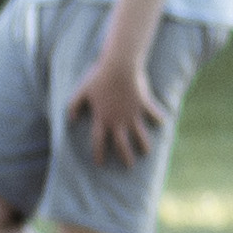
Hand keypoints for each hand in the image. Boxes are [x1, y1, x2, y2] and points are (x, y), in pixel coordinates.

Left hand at [71, 39, 165, 165]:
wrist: (119, 67)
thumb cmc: (98, 77)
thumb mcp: (82, 91)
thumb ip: (73, 106)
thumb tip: (69, 120)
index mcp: (102, 118)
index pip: (99, 141)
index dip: (98, 153)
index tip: (100, 163)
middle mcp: (118, 120)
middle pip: (122, 144)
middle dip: (125, 156)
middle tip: (129, 165)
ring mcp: (132, 114)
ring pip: (140, 135)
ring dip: (143, 145)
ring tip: (146, 152)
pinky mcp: (144, 104)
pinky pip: (153, 114)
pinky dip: (158, 118)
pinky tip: (163, 122)